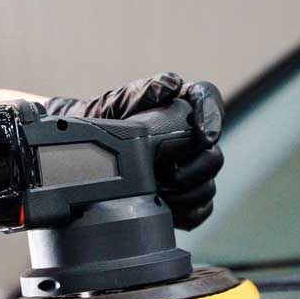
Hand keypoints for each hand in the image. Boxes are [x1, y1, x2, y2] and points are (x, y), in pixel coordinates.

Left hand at [46, 72, 223, 229]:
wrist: (85, 158)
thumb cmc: (103, 125)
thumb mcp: (115, 105)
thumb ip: (142, 91)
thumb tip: (170, 85)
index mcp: (181, 106)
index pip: (208, 100)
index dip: (212, 116)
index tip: (204, 135)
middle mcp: (192, 139)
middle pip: (214, 154)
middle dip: (194, 169)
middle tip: (168, 176)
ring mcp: (192, 170)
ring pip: (209, 186)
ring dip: (186, 195)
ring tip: (158, 194)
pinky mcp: (187, 198)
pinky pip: (200, 210)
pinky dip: (185, 213)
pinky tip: (164, 209)